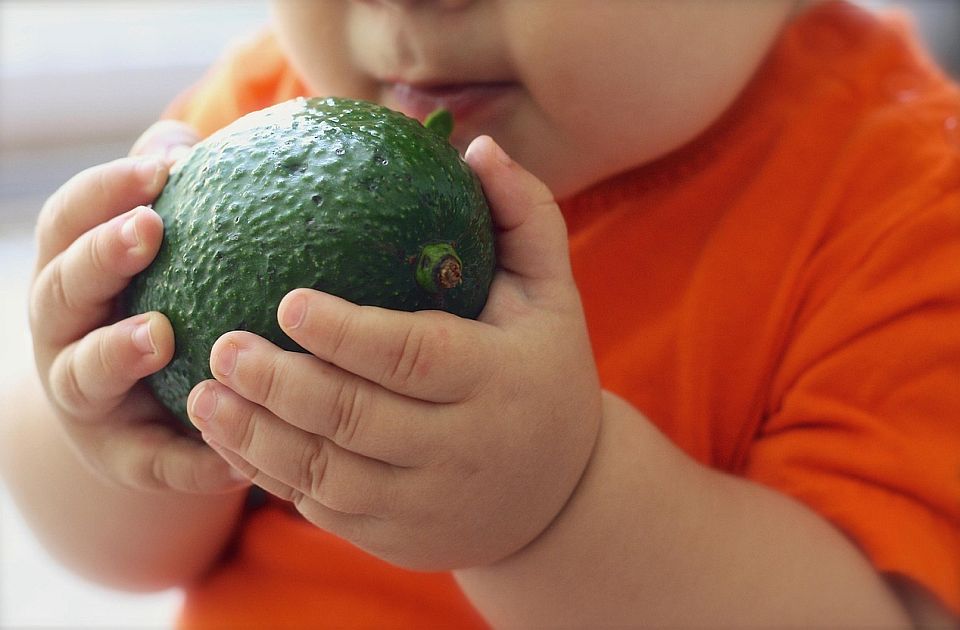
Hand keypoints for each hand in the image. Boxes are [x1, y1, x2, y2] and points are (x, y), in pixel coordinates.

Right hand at [29, 121, 245, 493]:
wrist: (136, 416)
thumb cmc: (157, 305)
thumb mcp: (157, 254)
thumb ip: (173, 197)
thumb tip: (197, 142)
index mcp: (72, 274)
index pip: (69, 222)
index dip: (103, 191)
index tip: (158, 168)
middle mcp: (63, 334)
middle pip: (61, 290)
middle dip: (98, 257)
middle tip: (149, 228)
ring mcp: (85, 400)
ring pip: (84, 374)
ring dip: (115, 351)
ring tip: (160, 335)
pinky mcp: (122, 458)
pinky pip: (152, 461)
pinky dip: (188, 458)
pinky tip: (234, 451)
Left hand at [187, 136, 601, 568]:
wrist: (559, 497)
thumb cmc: (545, 373)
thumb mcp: (551, 295)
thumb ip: (523, 216)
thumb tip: (475, 147)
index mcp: (496, 379)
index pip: (415, 356)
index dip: (348, 333)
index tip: (287, 302)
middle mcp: (462, 448)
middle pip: (357, 419)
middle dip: (281, 385)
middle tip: (221, 345)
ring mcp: (426, 502)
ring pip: (326, 475)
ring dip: (256, 438)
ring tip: (203, 398)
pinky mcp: (396, 537)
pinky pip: (323, 509)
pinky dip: (272, 477)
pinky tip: (231, 442)